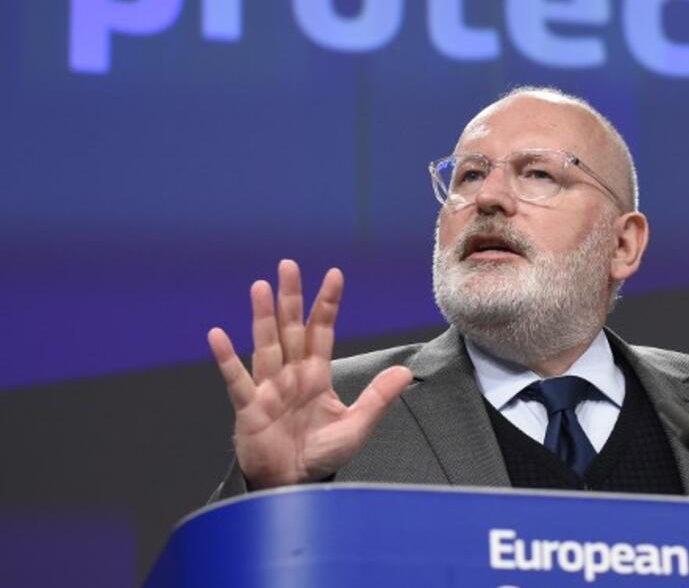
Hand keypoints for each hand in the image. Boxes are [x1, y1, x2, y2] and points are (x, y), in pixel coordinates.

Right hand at [207, 259, 412, 487]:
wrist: (295, 486)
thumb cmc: (321, 455)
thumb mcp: (357, 426)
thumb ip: (378, 398)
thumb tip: (406, 371)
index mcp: (316, 375)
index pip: (321, 331)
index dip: (327, 304)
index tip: (334, 275)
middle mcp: (291, 375)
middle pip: (290, 329)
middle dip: (290, 298)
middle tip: (289, 265)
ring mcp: (268, 389)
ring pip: (266, 345)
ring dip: (262, 317)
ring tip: (260, 287)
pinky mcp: (250, 408)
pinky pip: (238, 380)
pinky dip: (226, 359)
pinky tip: (218, 336)